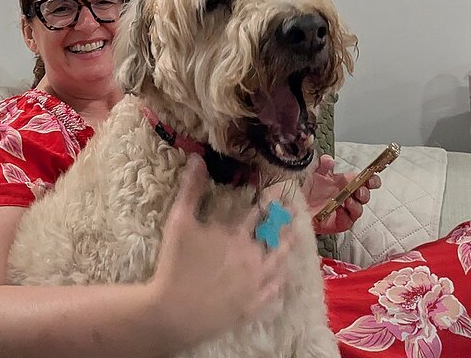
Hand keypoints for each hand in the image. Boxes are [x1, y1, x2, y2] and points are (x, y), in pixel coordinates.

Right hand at [150, 153, 291, 348]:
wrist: (175, 311)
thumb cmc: (175, 263)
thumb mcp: (179, 221)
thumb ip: (190, 189)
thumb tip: (197, 158)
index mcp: (236, 235)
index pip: (258, 213)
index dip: (269, 200)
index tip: (280, 190)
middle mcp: (252, 256)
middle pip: (273, 235)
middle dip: (284, 220)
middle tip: (295, 209)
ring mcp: (255, 283)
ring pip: (278, 261)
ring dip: (287, 246)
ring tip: (294, 236)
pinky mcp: (253, 305)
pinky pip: (274, 291)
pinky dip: (280, 280)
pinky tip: (283, 276)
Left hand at [304, 154, 381, 234]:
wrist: (289, 204)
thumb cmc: (302, 187)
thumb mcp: (310, 171)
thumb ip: (320, 164)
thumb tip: (329, 160)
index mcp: (342, 182)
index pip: (364, 180)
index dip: (371, 179)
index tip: (371, 177)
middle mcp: (345, 196)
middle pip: (364, 195)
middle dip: (365, 192)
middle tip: (359, 189)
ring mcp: (341, 211)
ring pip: (358, 209)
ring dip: (356, 205)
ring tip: (348, 200)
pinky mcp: (336, 223)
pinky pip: (347, 222)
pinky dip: (346, 216)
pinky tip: (339, 210)